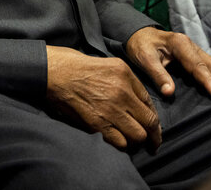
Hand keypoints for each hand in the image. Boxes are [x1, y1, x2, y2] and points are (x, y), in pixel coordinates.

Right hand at [45, 45, 161, 149]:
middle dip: (152, 136)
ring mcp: (109, 109)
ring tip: (133, 143)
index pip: (150, 104)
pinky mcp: (96, 123)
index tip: (155, 130)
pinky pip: (119, 142)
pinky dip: (121, 145)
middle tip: (151, 144)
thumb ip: (130, 83)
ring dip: (137, 142)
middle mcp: (121, 92)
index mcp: (125, 76)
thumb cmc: (79, 67)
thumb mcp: (111, 65)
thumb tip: (142, 105)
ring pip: (137, 136)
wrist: (56, 72)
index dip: (155, 121)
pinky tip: (118, 142)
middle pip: (149, 123)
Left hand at [125, 27, 210, 101]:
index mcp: (181, 45)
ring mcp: (200, 52)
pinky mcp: (202, 58)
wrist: (140, 35)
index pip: (198, 67)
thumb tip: (169, 92)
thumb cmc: (141, 46)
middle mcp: (194, 48)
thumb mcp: (144, 58)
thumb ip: (157, 74)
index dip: (209, 83)